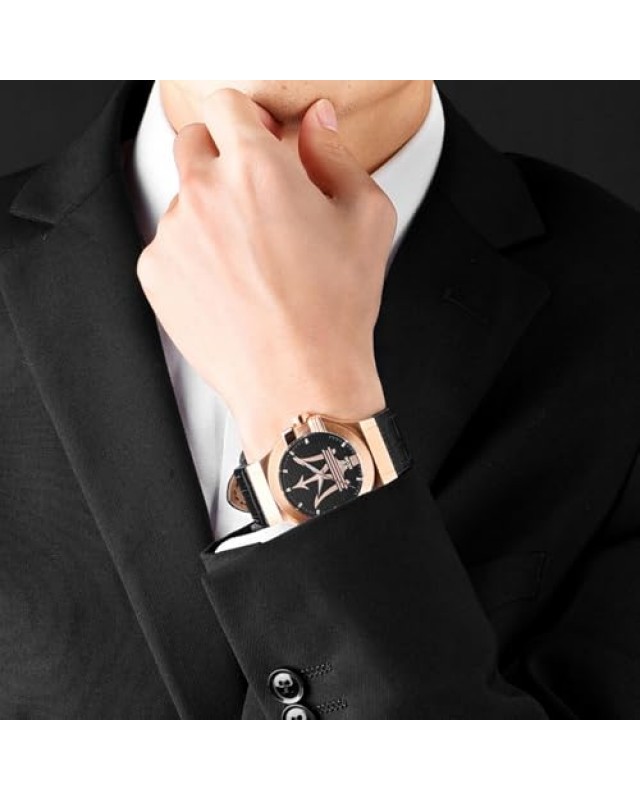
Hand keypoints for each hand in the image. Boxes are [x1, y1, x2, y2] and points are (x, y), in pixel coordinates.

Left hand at [137, 89, 396, 460]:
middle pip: (193, 142)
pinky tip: (230, 285)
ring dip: (209, 212)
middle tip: (254, 197)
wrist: (299, 382)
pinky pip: (168, 244)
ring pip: (183, 199)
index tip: (257, 140)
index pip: (227, 103)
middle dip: (220, 157)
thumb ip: (335, 153)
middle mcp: (204, 193)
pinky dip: (193, 254)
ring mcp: (173, 235)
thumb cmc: (335, 309)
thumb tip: (316, 123)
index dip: (247, 120)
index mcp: (256, 167)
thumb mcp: (365, 217)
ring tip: (250, 260)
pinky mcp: (155, 274)